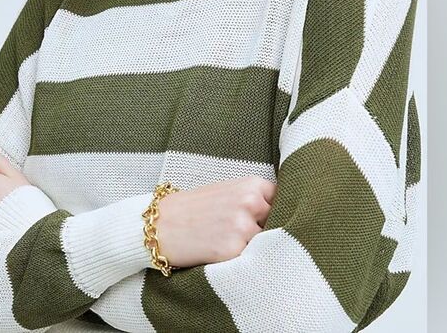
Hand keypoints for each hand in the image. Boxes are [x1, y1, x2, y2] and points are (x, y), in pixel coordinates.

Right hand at [154, 176, 276, 267]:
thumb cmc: (194, 208)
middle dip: (266, 232)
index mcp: (250, 185)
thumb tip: (286, 215)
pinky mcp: (233, 251)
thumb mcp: (226, 192)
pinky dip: (242, 261)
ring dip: (255, 249)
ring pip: (266, 244)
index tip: (267, 220)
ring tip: (229, 245)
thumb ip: (254, 199)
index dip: (275, 212)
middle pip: (278, 224)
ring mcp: (242, 227)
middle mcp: (250, 203)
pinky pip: (250, 260)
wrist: (160, 224)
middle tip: (242, 235)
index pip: (283, 201)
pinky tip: (223, 255)